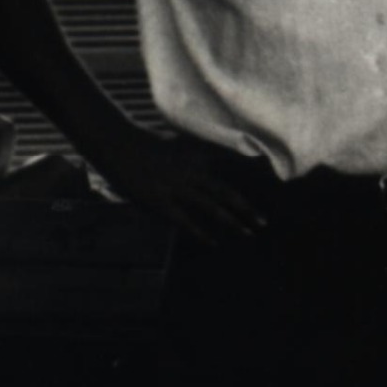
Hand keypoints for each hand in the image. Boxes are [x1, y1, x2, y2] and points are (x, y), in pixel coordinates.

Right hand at [101, 128, 271, 240]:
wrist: (116, 143)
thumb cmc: (141, 145)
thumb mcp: (173, 146)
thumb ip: (191, 156)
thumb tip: (206, 164)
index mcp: (194, 156)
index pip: (229, 167)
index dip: (250, 176)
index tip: (270, 186)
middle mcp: (190, 172)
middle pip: (225, 192)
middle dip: (246, 208)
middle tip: (264, 222)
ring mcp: (176, 187)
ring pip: (212, 207)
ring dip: (233, 221)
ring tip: (249, 233)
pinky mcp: (160, 201)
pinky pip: (185, 220)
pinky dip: (200, 232)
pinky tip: (213, 242)